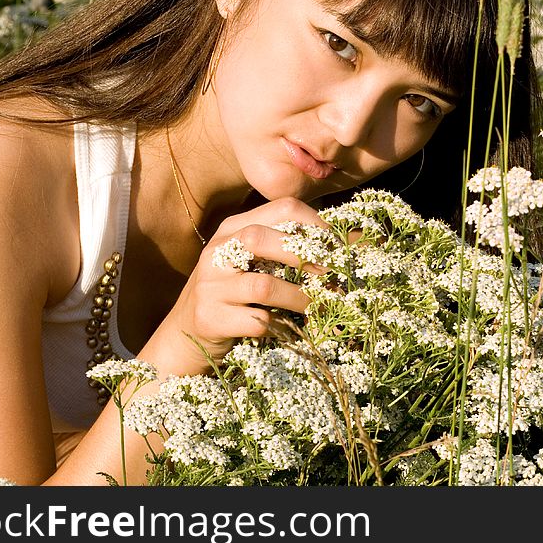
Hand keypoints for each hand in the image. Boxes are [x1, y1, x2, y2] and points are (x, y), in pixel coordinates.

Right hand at [164, 197, 330, 367]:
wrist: (185, 334)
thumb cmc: (235, 294)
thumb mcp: (255, 262)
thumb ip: (291, 249)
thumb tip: (357, 243)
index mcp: (234, 228)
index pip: (282, 208)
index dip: (316, 225)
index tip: (338, 248)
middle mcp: (218, 251)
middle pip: (262, 238)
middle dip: (305, 255)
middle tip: (332, 275)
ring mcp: (210, 286)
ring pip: (264, 286)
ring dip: (300, 298)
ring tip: (318, 306)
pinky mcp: (210, 318)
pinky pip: (257, 321)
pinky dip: (280, 326)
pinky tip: (288, 328)